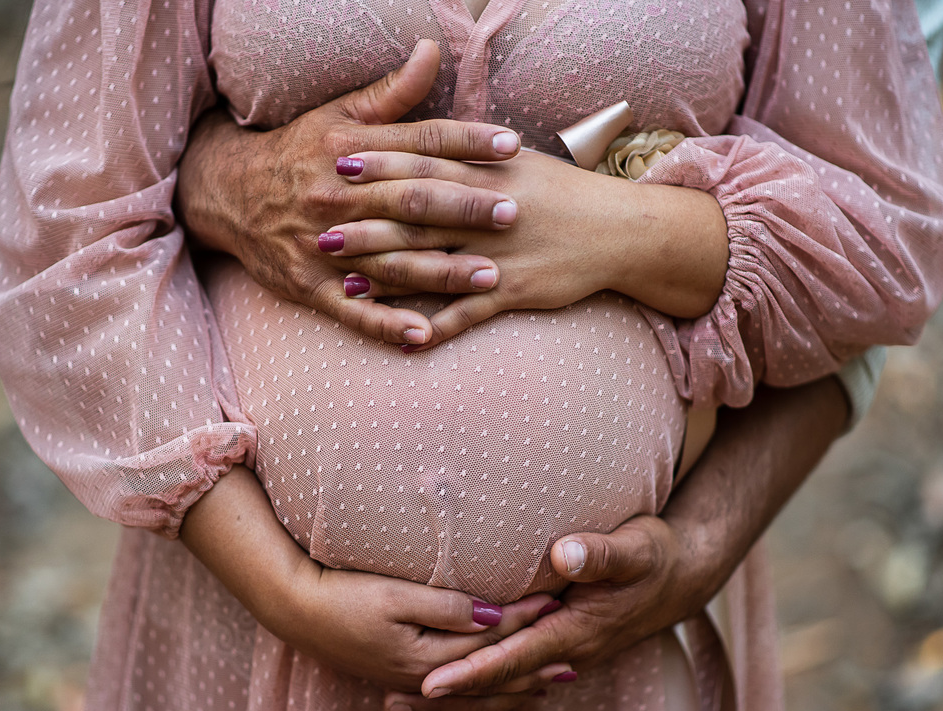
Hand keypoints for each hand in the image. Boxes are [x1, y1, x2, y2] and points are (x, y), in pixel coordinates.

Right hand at [176, 40, 521, 345]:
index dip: (466, 141)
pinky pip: (354, 309)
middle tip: (513, 212)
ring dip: (442, 273)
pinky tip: (425, 336)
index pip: (418, 143)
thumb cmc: (297, 151)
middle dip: (464, 208)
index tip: (511, 145)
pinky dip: (388, 324)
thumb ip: (390, 92)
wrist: (227, 193)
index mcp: (349, 149)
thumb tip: (431, 50)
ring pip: (390, 260)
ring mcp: (325, 246)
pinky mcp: (311, 285)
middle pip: (410, 202)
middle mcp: (338, 197)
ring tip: (491, 278)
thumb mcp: (337, 114)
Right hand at [180, 465, 559, 691]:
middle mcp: (422, 676)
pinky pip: (452, 695)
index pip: (490, 640)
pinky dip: (479, 695)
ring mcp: (409, 679)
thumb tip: (494, 616)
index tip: (559, 603)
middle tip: (574, 660)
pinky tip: (488, 689)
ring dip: (510, 687)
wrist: (292, 609)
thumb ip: (445, 607)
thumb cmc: (341, 594)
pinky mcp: (397, 674)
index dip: (527, 621)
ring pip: (473, 692)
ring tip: (544, 684)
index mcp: (425, 656)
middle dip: (531, 666)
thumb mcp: (394, 595)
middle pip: (488, 674)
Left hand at [323, 148, 728, 348]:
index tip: (338, 162)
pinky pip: (468, 314)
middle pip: (417, 215)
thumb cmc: (565, 193)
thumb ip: (472, 152)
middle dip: (367, 222)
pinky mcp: (515, 292)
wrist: (621, 231)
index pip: (425, 163)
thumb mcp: (520, 163)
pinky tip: (405, 341)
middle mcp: (488, 212)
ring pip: (434, 265)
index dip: (380, 163)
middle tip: (321, 227)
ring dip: (387, 276)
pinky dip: (435, 329)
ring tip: (345, 283)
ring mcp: (500, 255)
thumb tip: (431, 136)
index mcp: (488, 173)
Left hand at [383, 514, 704, 710]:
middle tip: (397, 702)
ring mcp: (565, 655)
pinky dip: (480, 687)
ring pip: (505, 688)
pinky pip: (514, 677)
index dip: (473, 671)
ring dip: (459, 699)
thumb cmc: (654, 555)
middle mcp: (568, 652)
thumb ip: (600, 553)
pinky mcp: (560, 648)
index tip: (431, 683)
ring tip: (404, 704)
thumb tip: (565, 553)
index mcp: (577, 630)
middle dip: (452, 697)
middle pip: (502, 684)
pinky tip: (448, 687)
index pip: (515, 657)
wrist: (682, 577)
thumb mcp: (635, 547)